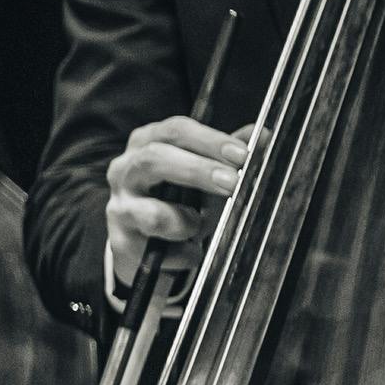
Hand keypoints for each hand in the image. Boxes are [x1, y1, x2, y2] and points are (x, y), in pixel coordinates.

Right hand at [105, 115, 262, 294]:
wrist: (142, 239)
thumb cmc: (175, 196)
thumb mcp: (201, 169)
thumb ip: (228, 152)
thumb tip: (265, 136)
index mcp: (146, 142)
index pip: (175, 130)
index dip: (210, 140)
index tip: (243, 154)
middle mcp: (125, 170)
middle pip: (155, 159)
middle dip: (198, 170)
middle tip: (233, 183)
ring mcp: (119, 207)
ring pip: (151, 213)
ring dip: (186, 222)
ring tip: (201, 226)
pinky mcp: (121, 242)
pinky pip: (158, 252)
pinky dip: (183, 253)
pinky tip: (192, 252)